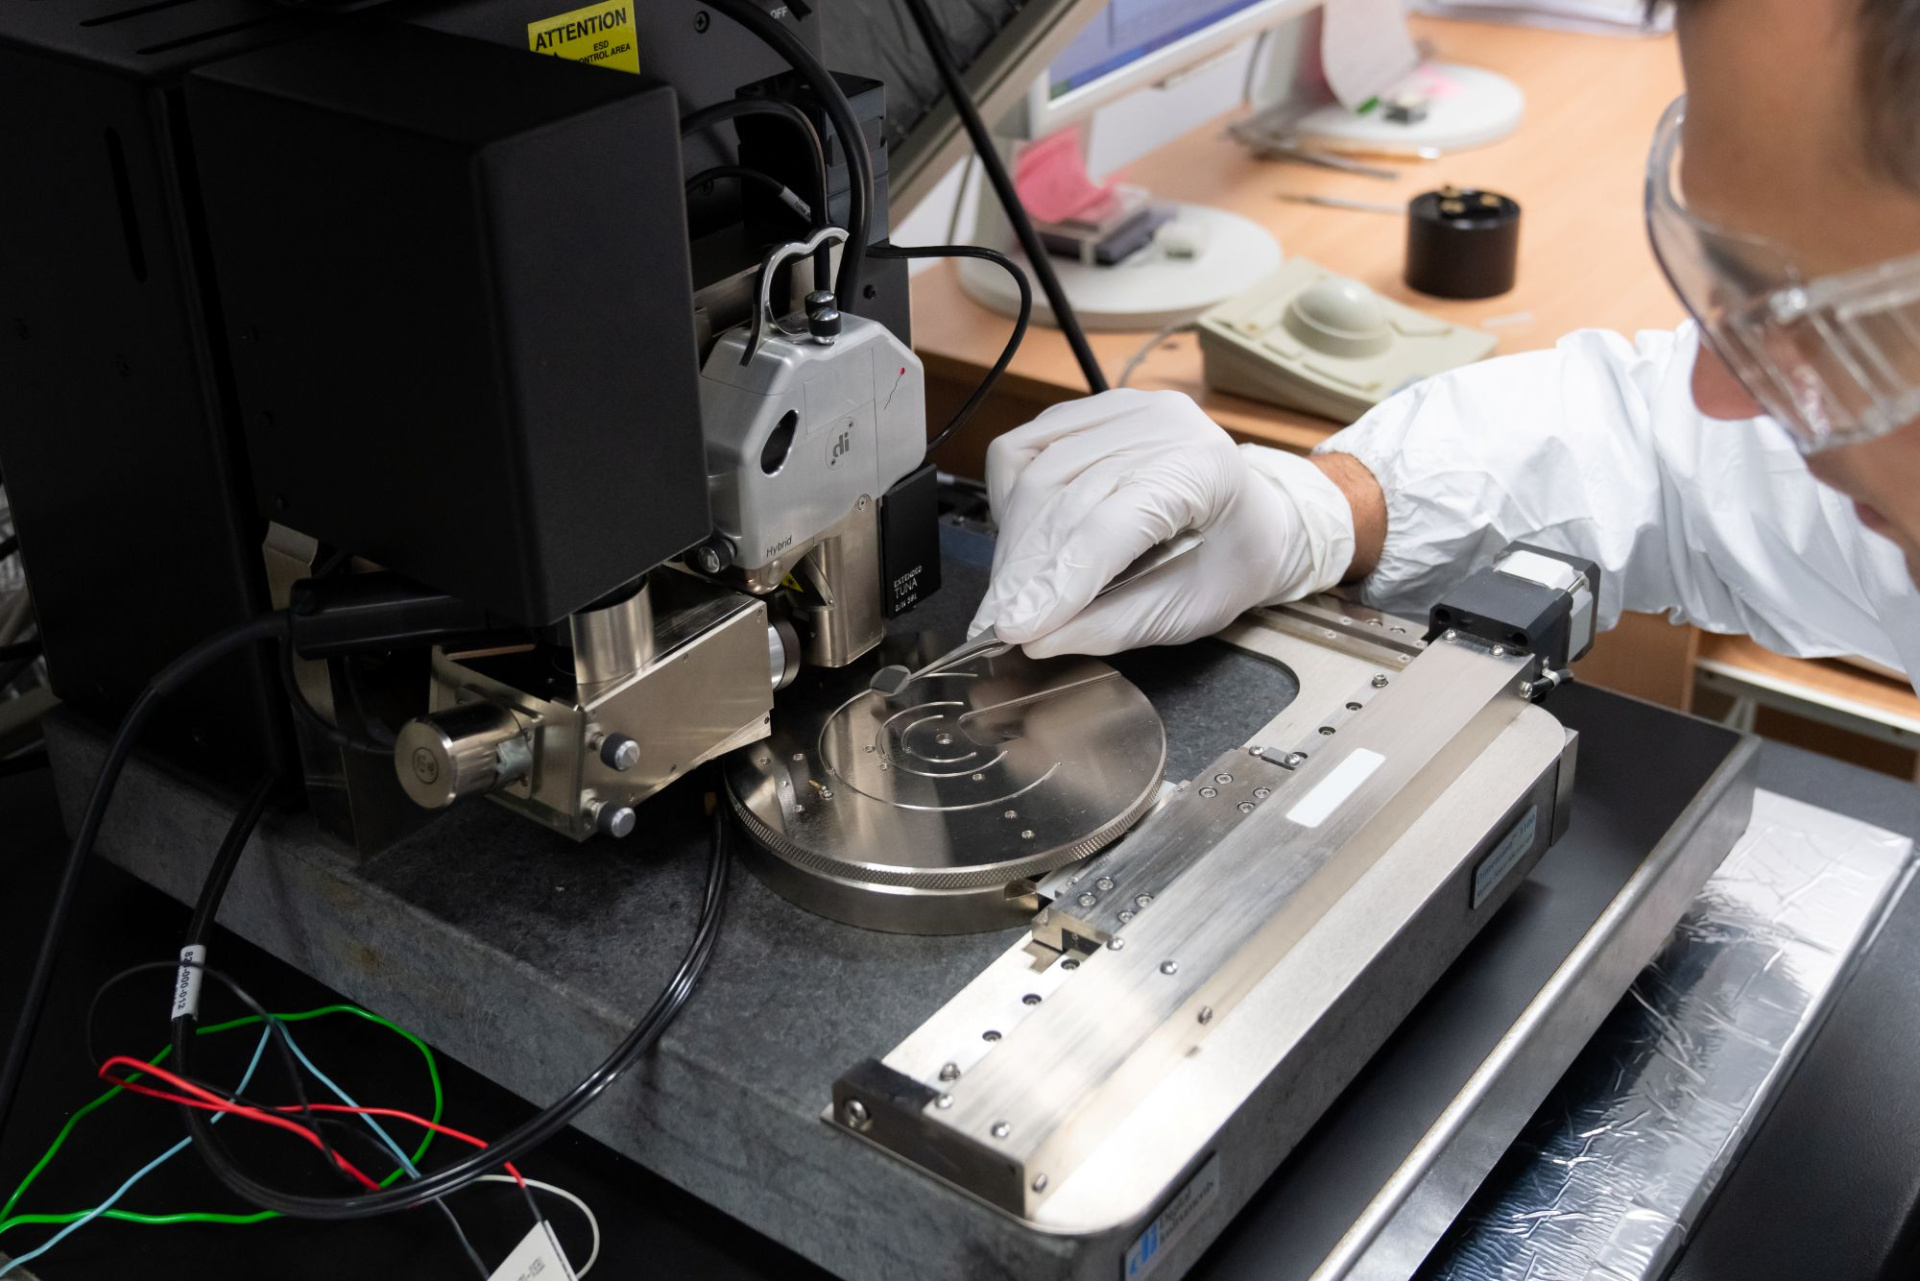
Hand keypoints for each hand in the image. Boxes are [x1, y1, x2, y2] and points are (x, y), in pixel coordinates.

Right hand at [970, 390, 1358, 656]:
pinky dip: (1010, 501)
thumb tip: (1037, 639)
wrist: (1256, 517)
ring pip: (1035, 473)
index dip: (1058, 578)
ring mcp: (1123, 407)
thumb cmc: (1231, 564)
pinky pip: (1022, 450)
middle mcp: (1163, 422)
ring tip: (1012, 591)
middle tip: (999, 621)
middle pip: (1064, 494)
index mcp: (1205, 468)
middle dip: (1024, 568)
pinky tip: (1024, 539)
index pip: (1111, 523)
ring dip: (1013, 543)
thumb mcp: (1187, 611)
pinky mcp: (1088, 410)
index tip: (1014, 627)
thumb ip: (1112, 625)